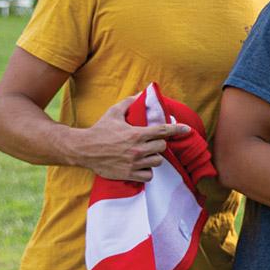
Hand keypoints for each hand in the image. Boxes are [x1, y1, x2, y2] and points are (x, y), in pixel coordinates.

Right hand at [69, 96, 190, 180]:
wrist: (82, 150)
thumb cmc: (99, 130)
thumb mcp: (113, 113)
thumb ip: (129, 102)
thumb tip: (141, 93)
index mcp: (136, 133)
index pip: (163, 131)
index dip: (177, 129)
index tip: (187, 129)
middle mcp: (137, 149)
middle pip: (162, 147)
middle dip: (159, 144)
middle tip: (151, 143)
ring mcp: (134, 163)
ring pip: (157, 161)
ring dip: (153, 158)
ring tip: (144, 154)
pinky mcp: (129, 174)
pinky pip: (149, 175)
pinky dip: (147, 172)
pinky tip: (141, 166)